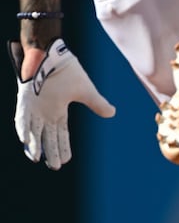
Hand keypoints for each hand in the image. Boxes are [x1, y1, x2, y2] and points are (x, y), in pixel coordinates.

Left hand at [11, 39, 115, 169]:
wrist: (52, 56)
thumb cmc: (68, 71)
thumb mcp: (85, 90)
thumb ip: (97, 103)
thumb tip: (112, 114)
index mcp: (59, 111)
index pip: (61, 134)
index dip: (63, 147)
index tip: (66, 161)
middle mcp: (45, 113)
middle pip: (48, 136)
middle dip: (51, 151)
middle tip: (55, 167)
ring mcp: (33, 107)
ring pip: (33, 131)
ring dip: (34, 144)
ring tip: (36, 158)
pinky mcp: (24, 100)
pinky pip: (22, 117)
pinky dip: (23, 128)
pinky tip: (25, 140)